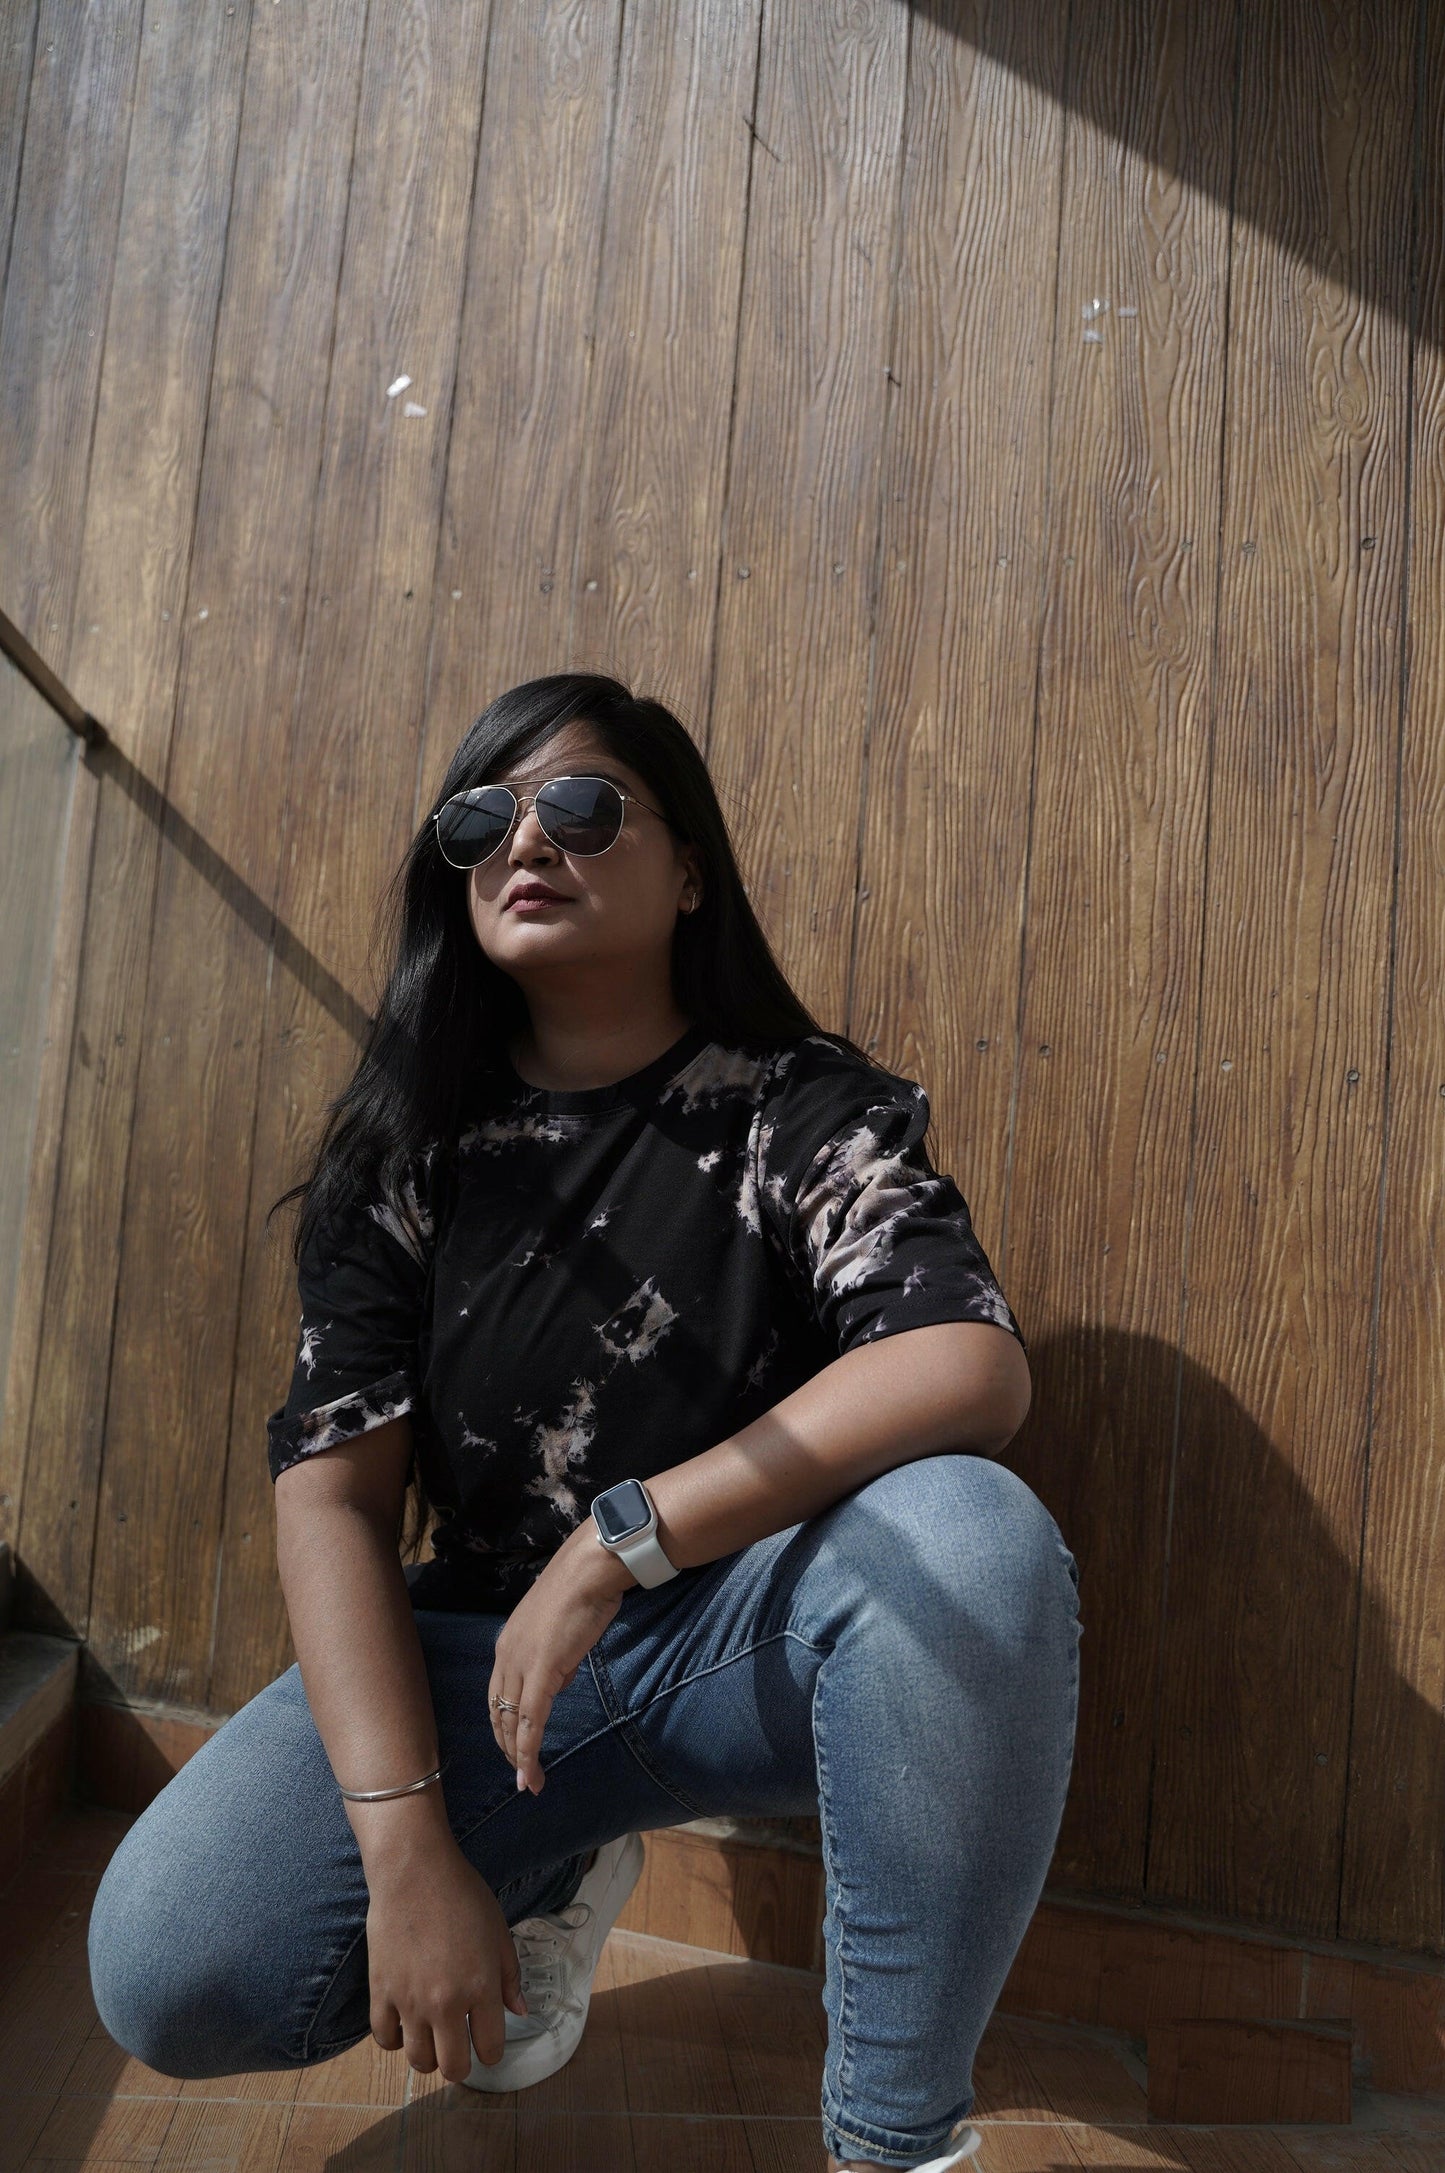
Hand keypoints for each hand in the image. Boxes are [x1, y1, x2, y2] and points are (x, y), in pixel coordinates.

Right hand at [366, 1844, 528, 2082]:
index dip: (491, 2051)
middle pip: (453, 2067)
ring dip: (428, 2056)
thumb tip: (521, 2011)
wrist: (414, 1871)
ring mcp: (410, 2001)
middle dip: (460, 2064)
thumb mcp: (498, 1931)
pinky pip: (384, 2039)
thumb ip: (510, 1976)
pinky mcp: (381, 1992)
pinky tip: (404, 2022)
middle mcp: (446, 2003)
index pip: (490, 2049)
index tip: (486, 2042)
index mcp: (481, 1988)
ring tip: (432, 2036)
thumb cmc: (462, 1894)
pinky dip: (395, 2039)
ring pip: (417, 2062)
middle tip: (459, 2046)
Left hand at [489, 1525, 631, 1793]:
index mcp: (507, 1644)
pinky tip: (531, 1772)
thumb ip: (554, 1657)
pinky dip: (528, 1751)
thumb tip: (557, 1681)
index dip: (504, 1725)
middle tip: (520, 1775)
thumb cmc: (581, 1593)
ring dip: (517, 1757)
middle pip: (499, 1713)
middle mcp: (506, 1656)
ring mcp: (521, 1664)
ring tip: (527, 1783)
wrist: (589, 1572)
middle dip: (507, 1748)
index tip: (514, 1749)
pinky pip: (531, 1721)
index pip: (498, 1695)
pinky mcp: (542, 1672)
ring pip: (511, 1722)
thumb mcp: (559, 1630)